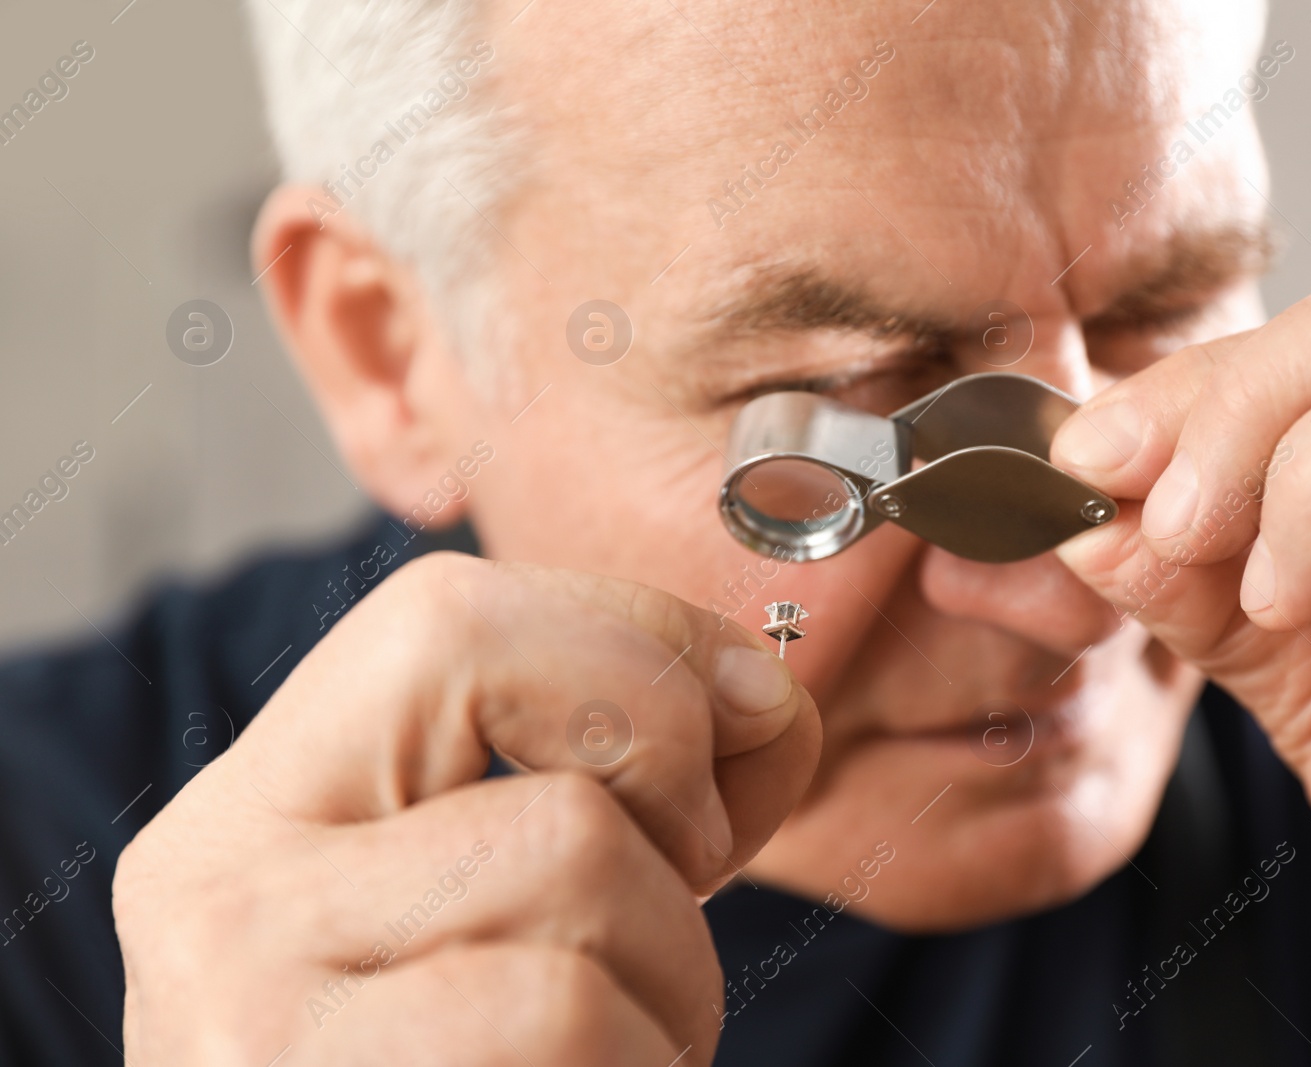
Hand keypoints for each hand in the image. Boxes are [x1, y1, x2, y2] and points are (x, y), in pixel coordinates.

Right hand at [113, 553, 819, 1064]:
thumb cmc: (483, 1060)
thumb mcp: (519, 882)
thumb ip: (620, 763)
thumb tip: (761, 696)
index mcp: (262, 803)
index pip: (454, 611)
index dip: (641, 656)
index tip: (711, 754)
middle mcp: (219, 891)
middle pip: (543, 752)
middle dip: (668, 840)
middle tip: (641, 936)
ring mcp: (258, 1026)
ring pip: (581, 875)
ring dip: (666, 986)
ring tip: (599, 1057)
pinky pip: (572, 1018)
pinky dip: (637, 1066)